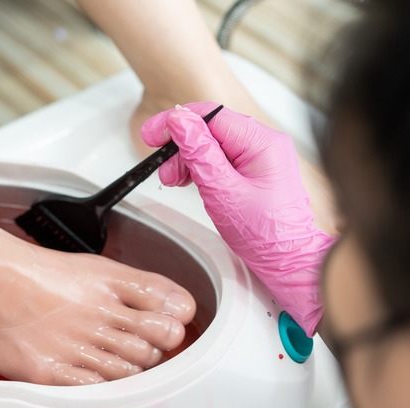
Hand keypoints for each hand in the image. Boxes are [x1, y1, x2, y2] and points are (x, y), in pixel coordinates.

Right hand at [141, 103, 333, 335]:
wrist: (287, 261)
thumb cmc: (265, 234)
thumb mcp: (222, 191)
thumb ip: (199, 153)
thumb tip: (178, 121)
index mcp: (263, 143)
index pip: (211, 115)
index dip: (176, 122)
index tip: (152, 134)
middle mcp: (264, 143)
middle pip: (210, 128)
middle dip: (180, 147)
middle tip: (164, 170)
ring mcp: (260, 156)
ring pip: (211, 143)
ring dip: (187, 158)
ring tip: (174, 180)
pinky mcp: (253, 169)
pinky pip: (220, 157)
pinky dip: (199, 167)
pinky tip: (189, 180)